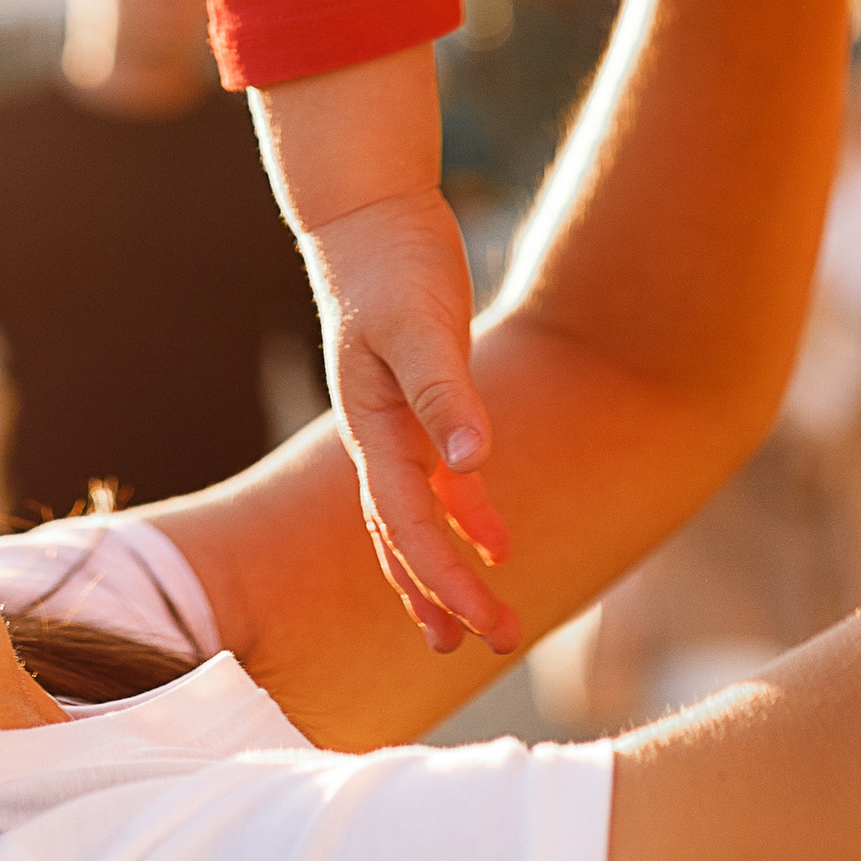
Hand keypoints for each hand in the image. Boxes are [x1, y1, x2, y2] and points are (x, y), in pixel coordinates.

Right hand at [299, 188, 516, 655]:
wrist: (367, 214)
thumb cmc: (390, 264)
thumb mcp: (420, 325)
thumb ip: (444, 395)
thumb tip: (473, 466)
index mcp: (371, 427)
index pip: (405, 524)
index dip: (442, 577)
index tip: (480, 622)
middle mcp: (376, 438)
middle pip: (403, 539)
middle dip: (441, 597)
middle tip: (488, 645)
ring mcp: (393, 425)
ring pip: (414, 520)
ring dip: (444, 571)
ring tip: (481, 625)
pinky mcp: (417, 404)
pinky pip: (437, 479)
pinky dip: (464, 512)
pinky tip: (494, 540)